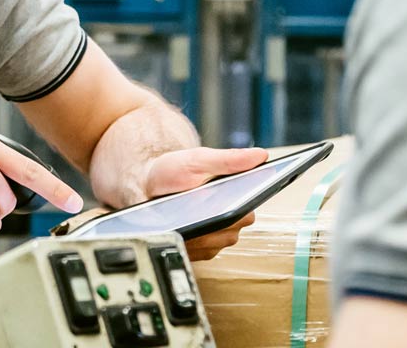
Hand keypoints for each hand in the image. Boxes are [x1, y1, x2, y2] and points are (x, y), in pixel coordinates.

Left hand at [138, 146, 266, 261]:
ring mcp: (216, 237)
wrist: (146, 184)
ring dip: (202, 230)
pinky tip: (179, 228)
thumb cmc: (174, 170)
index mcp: (238, 196)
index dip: (240, 208)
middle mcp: (231, 220)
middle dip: (217, 219)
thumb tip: (260, 155)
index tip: (228, 203)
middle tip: (200, 208)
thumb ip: (228, 159)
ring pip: (217, 242)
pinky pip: (201, 252)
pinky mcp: (200, 250)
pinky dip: (190, 241)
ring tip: (186, 218)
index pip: (248, 210)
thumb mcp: (198, 159)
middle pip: (233, 229)